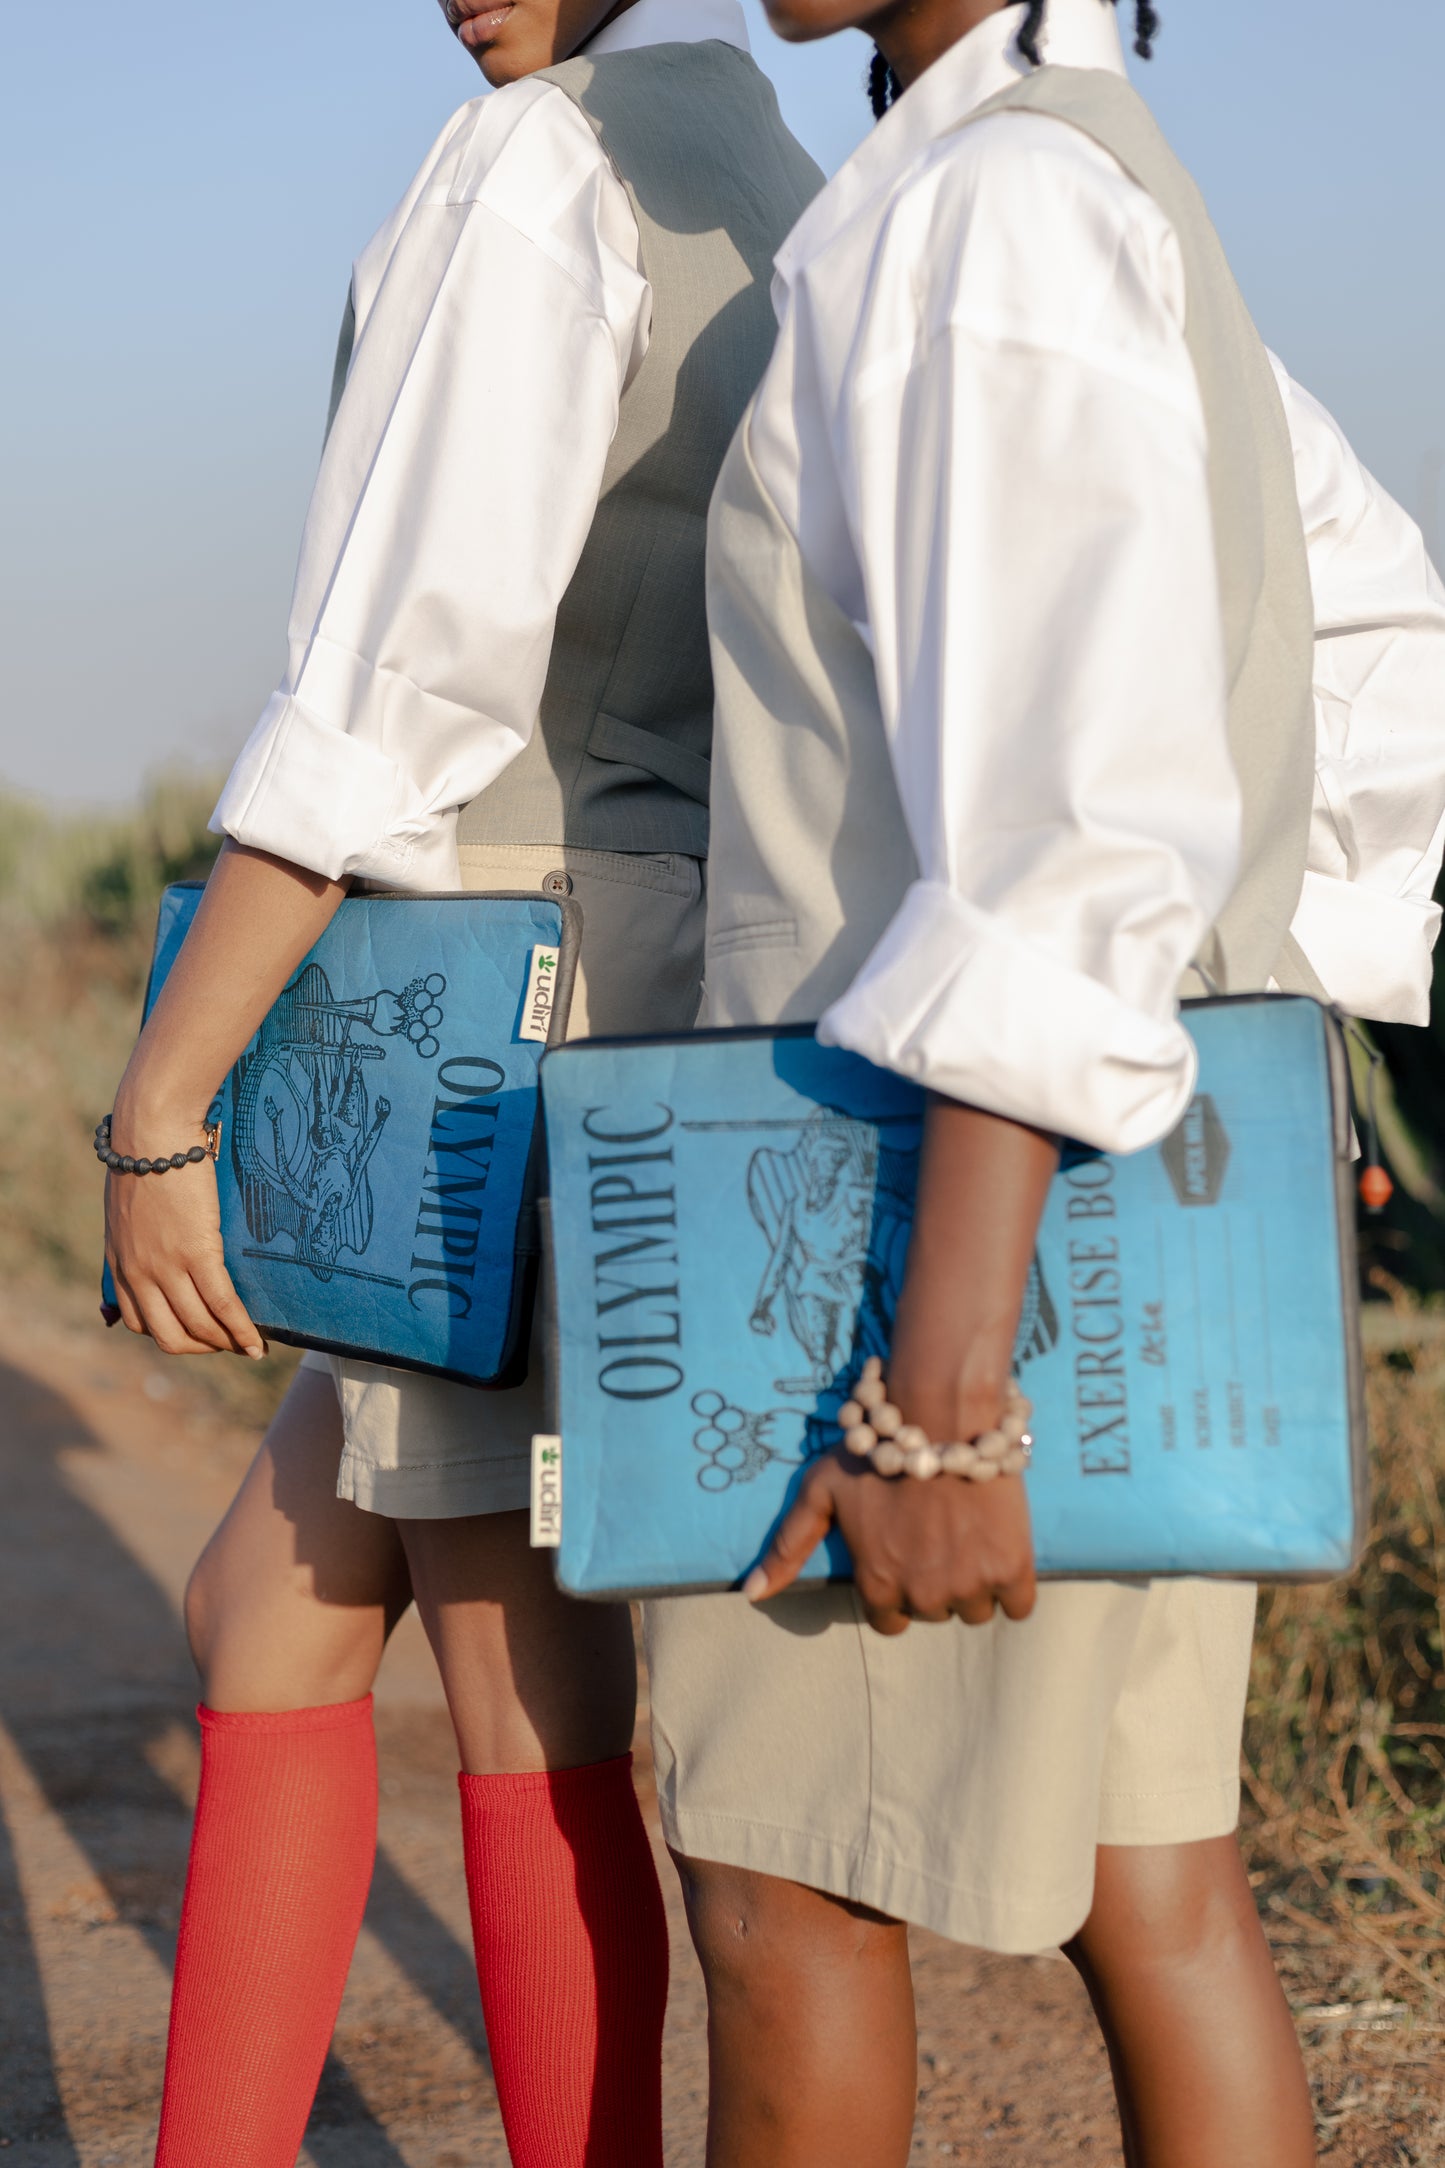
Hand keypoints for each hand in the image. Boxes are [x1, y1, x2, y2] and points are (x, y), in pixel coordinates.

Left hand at [105, 1110, 264, 1358]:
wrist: (152, 1132)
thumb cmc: (144, 1159)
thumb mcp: (126, 1209)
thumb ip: (135, 1237)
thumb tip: (151, 1247)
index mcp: (120, 1263)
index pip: (139, 1322)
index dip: (171, 1335)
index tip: (196, 1333)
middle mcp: (139, 1274)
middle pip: (169, 1336)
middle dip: (201, 1348)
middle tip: (227, 1344)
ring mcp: (166, 1267)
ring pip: (199, 1326)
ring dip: (226, 1343)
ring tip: (250, 1346)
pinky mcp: (196, 1253)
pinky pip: (222, 1305)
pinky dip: (242, 1331)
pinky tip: (257, 1342)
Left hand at [744, 1437, 1035, 1634]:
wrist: (942, 1416)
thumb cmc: (875, 1450)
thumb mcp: (819, 1492)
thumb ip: (787, 1545)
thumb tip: (752, 1594)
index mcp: (877, 1584)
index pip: (891, 1621)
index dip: (899, 1588)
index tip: (908, 1554)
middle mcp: (922, 1595)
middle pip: (935, 1612)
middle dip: (936, 1580)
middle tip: (938, 1535)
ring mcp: (969, 1584)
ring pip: (975, 1609)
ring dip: (974, 1582)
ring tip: (968, 1536)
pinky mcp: (1012, 1568)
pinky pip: (1018, 1605)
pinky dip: (1012, 1585)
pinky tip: (1000, 1549)